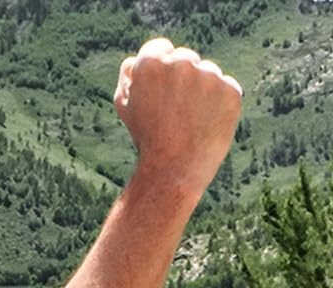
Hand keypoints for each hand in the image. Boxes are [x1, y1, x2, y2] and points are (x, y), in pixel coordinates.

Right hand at [115, 37, 241, 195]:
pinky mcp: (231, 90)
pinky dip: (217, 104)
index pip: (158, 48)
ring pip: (206, 74)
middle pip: (184, 58)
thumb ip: (128, 77)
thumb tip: (135, 60)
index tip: (157, 92)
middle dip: (179, 79)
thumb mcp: (125, 107)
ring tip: (188, 122)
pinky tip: (204, 124)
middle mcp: (182, 63)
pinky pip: (225, 89)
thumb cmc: (146, 138)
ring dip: (199, 91)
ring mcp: (209, 76)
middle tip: (171, 112)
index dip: (156, 72)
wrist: (172, 170)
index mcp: (151, 64)